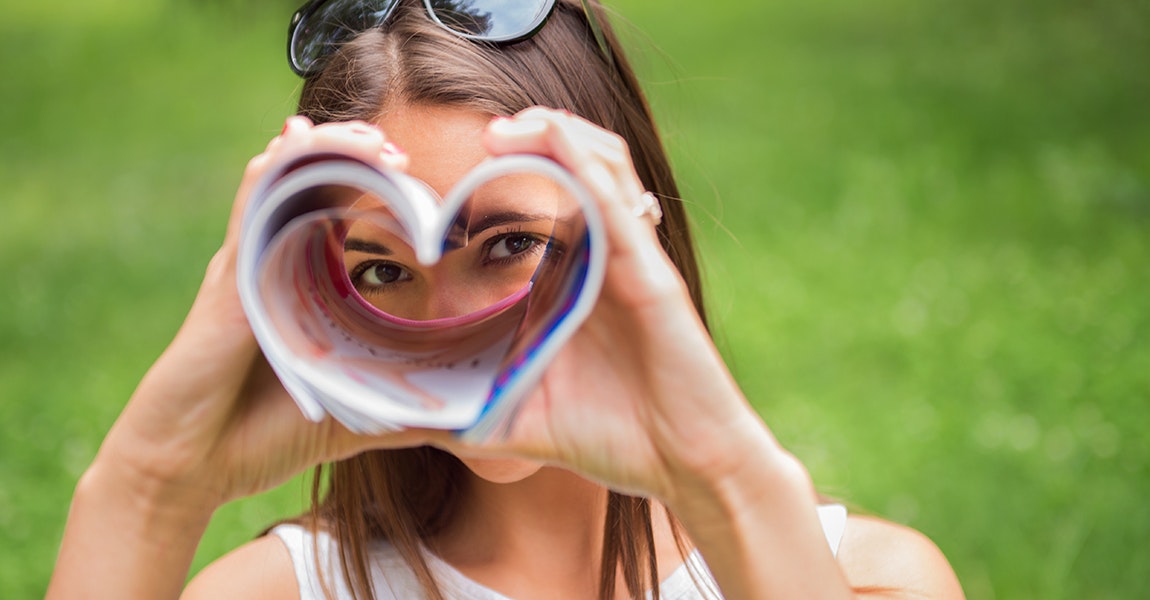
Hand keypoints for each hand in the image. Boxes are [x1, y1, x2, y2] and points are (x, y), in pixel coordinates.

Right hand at [94, 117, 437, 510]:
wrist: (195, 469)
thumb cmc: (267, 438)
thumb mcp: (355, 416)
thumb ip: (406, 410)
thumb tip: (468, 420)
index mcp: (306, 287)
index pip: (344, 217)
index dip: (380, 189)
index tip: (422, 182)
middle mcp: (277, 265)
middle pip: (318, 188)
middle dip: (359, 158)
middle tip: (400, 150)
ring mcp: (250, 267)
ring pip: (286, 186)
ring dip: (328, 152)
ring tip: (370, 137)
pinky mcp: (227, 281)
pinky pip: (249, 210)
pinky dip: (270, 172)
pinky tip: (294, 142)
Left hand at [426, 107, 788, 503]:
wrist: (682, 468)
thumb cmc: (612, 440)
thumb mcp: (516, 422)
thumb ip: (458, 414)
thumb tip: (391, 426)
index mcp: (573, 286)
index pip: (544, 209)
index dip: (507, 178)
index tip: (454, 178)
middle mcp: (604, 262)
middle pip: (578, 169)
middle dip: (535, 138)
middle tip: (487, 134)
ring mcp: (631, 263)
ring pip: (603, 168)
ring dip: (557, 136)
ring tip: (508, 130)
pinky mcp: (651, 276)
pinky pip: (617, 205)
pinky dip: (586, 166)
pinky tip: (553, 141)